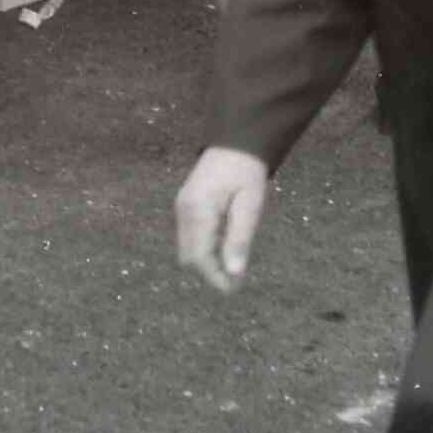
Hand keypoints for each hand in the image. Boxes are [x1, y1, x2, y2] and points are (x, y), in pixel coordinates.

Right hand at [175, 146, 267, 293]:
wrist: (236, 142)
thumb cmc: (246, 172)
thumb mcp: (249, 205)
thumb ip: (240, 239)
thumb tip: (235, 273)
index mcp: (198, 210)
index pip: (199, 257)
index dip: (214, 278)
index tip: (233, 290)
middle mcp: (184, 210)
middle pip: (189, 257)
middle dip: (209, 272)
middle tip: (236, 279)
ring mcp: (182, 207)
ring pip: (188, 248)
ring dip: (207, 260)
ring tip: (233, 262)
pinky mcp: (186, 204)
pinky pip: (190, 235)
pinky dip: (204, 247)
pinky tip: (225, 244)